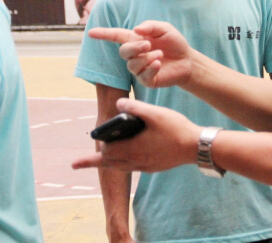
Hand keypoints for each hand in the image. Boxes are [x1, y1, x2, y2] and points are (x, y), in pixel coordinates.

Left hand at [72, 98, 201, 172]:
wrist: (196, 147)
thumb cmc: (176, 128)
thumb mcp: (155, 113)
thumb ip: (134, 108)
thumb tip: (118, 105)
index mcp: (133, 150)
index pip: (105, 154)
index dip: (92, 154)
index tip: (75, 162)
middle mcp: (136, 162)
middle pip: (110, 164)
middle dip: (97, 160)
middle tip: (83, 160)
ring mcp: (145, 166)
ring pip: (120, 167)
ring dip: (109, 162)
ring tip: (100, 158)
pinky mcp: (153, 167)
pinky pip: (132, 167)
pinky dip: (123, 162)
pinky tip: (127, 153)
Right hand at [88, 21, 193, 87]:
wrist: (187, 60)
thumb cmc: (174, 43)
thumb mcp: (165, 29)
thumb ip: (150, 26)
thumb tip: (136, 29)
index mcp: (136, 40)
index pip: (116, 36)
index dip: (103, 34)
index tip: (90, 32)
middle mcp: (135, 55)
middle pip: (123, 52)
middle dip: (134, 48)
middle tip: (148, 45)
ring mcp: (139, 69)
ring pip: (133, 64)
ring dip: (147, 58)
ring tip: (160, 55)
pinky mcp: (147, 80)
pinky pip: (142, 76)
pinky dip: (151, 68)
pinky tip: (158, 64)